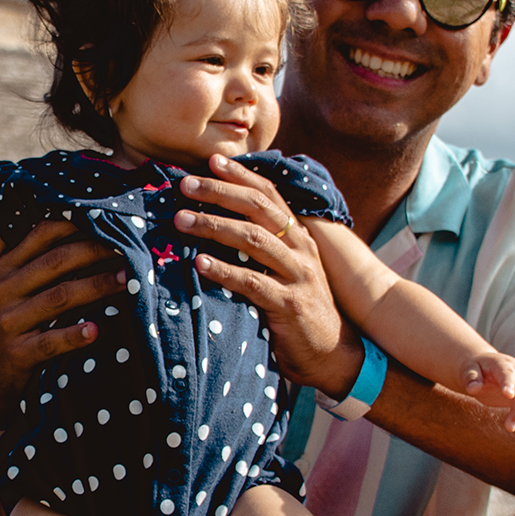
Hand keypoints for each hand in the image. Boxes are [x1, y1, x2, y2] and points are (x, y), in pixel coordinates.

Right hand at [0, 220, 125, 424]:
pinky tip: (95, 330)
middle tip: (127, 249)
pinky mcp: (17, 353)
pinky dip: (74, 335)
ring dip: (96, 286)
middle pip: (56, 262)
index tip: (107, 221)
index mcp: (7, 267)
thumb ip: (44, 265)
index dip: (76, 225)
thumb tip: (94, 234)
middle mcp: (4, 290)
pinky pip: (50, 342)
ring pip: (58, 298)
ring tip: (127, 280)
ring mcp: (8, 322)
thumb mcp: (20, 290)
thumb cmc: (17, 324)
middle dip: (96, 252)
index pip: (42, 235)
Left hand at [173, 154, 360, 397]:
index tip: (212, 160)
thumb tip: (223, 223)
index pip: (269, 194)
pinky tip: (200, 264)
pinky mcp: (290, 304)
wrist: (333, 354)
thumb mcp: (287, 270)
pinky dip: (225, 271)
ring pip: (254, 240)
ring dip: (214, 227)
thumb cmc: (299, 308)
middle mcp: (300, 249)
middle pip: (258, 209)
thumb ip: (264, 246)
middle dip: (220, 193)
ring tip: (181, 221)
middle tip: (185, 185)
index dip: (241, 175)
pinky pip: (253, 283)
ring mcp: (298, 275)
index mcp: (297, 236)